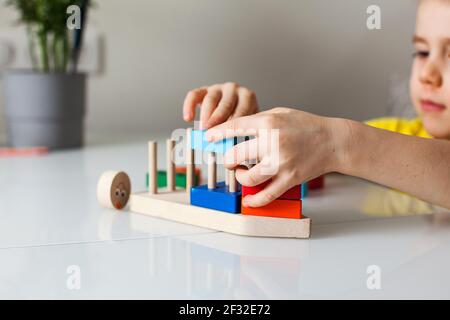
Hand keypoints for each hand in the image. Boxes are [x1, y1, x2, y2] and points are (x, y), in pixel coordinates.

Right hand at [183, 82, 258, 129]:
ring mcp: (218, 88)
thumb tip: (232, 148)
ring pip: (210, 99)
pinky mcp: (203, 89)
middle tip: (211, 132)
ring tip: (202, 129)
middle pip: (225, 104)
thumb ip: (240, 133)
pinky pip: (194, 95)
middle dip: (217, 119)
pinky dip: (189, 106)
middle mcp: (233, 89)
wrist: (233, 106)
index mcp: (247, 97)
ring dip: (205, 116)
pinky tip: (188, 118)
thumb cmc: (241, 120)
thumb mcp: (245, 124)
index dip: (234, 124)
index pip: (242, 110)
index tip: (227, 136)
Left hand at [205, 108, 349, 206]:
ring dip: (239, 177)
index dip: (217, 134)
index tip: (208, 138)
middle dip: (227, 159)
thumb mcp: (280, 113)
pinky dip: (254, 199)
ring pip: (248, 178)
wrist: (333, 141)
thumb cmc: (307, 125)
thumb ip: (258, 121)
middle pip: (236, 155)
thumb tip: (234, 131)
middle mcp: (273, 143)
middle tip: (228, 160)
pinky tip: (248, 197)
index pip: (235, 127)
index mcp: (269, 123)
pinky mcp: (289, 179)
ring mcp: (281, 163)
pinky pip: (266, 195)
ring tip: (241, 172)